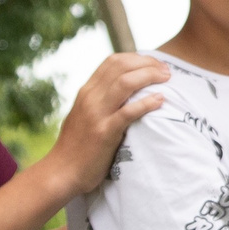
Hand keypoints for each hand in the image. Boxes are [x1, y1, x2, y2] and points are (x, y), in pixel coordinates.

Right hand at [42, 52, 170, 195]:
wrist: (61, 171)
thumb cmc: (77, 146)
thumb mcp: (85, 115)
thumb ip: (100, 102)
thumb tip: (123, 93)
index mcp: (87, 91)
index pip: (112, 61)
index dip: (137, 58)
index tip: (155, 64)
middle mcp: (90, 98)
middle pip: (121, 67)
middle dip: (148, 64)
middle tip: (167, 71)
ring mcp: (96, 114)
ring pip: (125, 83)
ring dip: (149, 76)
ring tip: (166, 79)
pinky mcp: (104, 133)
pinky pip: (128, 112)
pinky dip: (147, 103)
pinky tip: (160, 100)